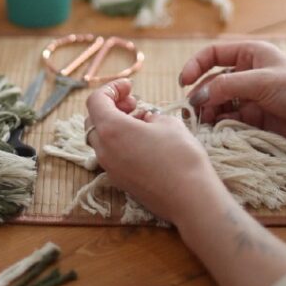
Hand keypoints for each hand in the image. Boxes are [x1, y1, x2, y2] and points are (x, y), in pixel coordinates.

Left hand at [85, 79, 217, 223]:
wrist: (190, 199)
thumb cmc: (181, 156)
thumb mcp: (168, 122)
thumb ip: (149, 115)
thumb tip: (144, 119)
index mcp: (111, 130)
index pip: (96, 100)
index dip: (111, 88)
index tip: (130, 86)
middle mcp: (103, 150)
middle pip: (94, 120)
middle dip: (111, 106)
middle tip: (135, 103)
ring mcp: (110, 168)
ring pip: (101, 139)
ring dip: (116, 125)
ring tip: (143, 121)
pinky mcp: (120, 182)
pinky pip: (111, 155)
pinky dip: (121, 142)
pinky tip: (145, 142)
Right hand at [180, 41, 285, 148]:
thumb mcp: (261, 82)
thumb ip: (227, 87)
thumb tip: (198, 97)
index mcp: (249, 54)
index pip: (213, 55)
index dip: (195, 65)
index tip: (183, 82)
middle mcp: (246, 73)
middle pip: (212, 82)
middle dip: (201, 95)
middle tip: (193, 111)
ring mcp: (249, 97)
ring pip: (218, 103)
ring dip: (208, 112)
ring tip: (203, 123)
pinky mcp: (253, 118)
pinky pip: (228, 119)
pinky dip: (219, 124)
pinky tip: (215, 130)